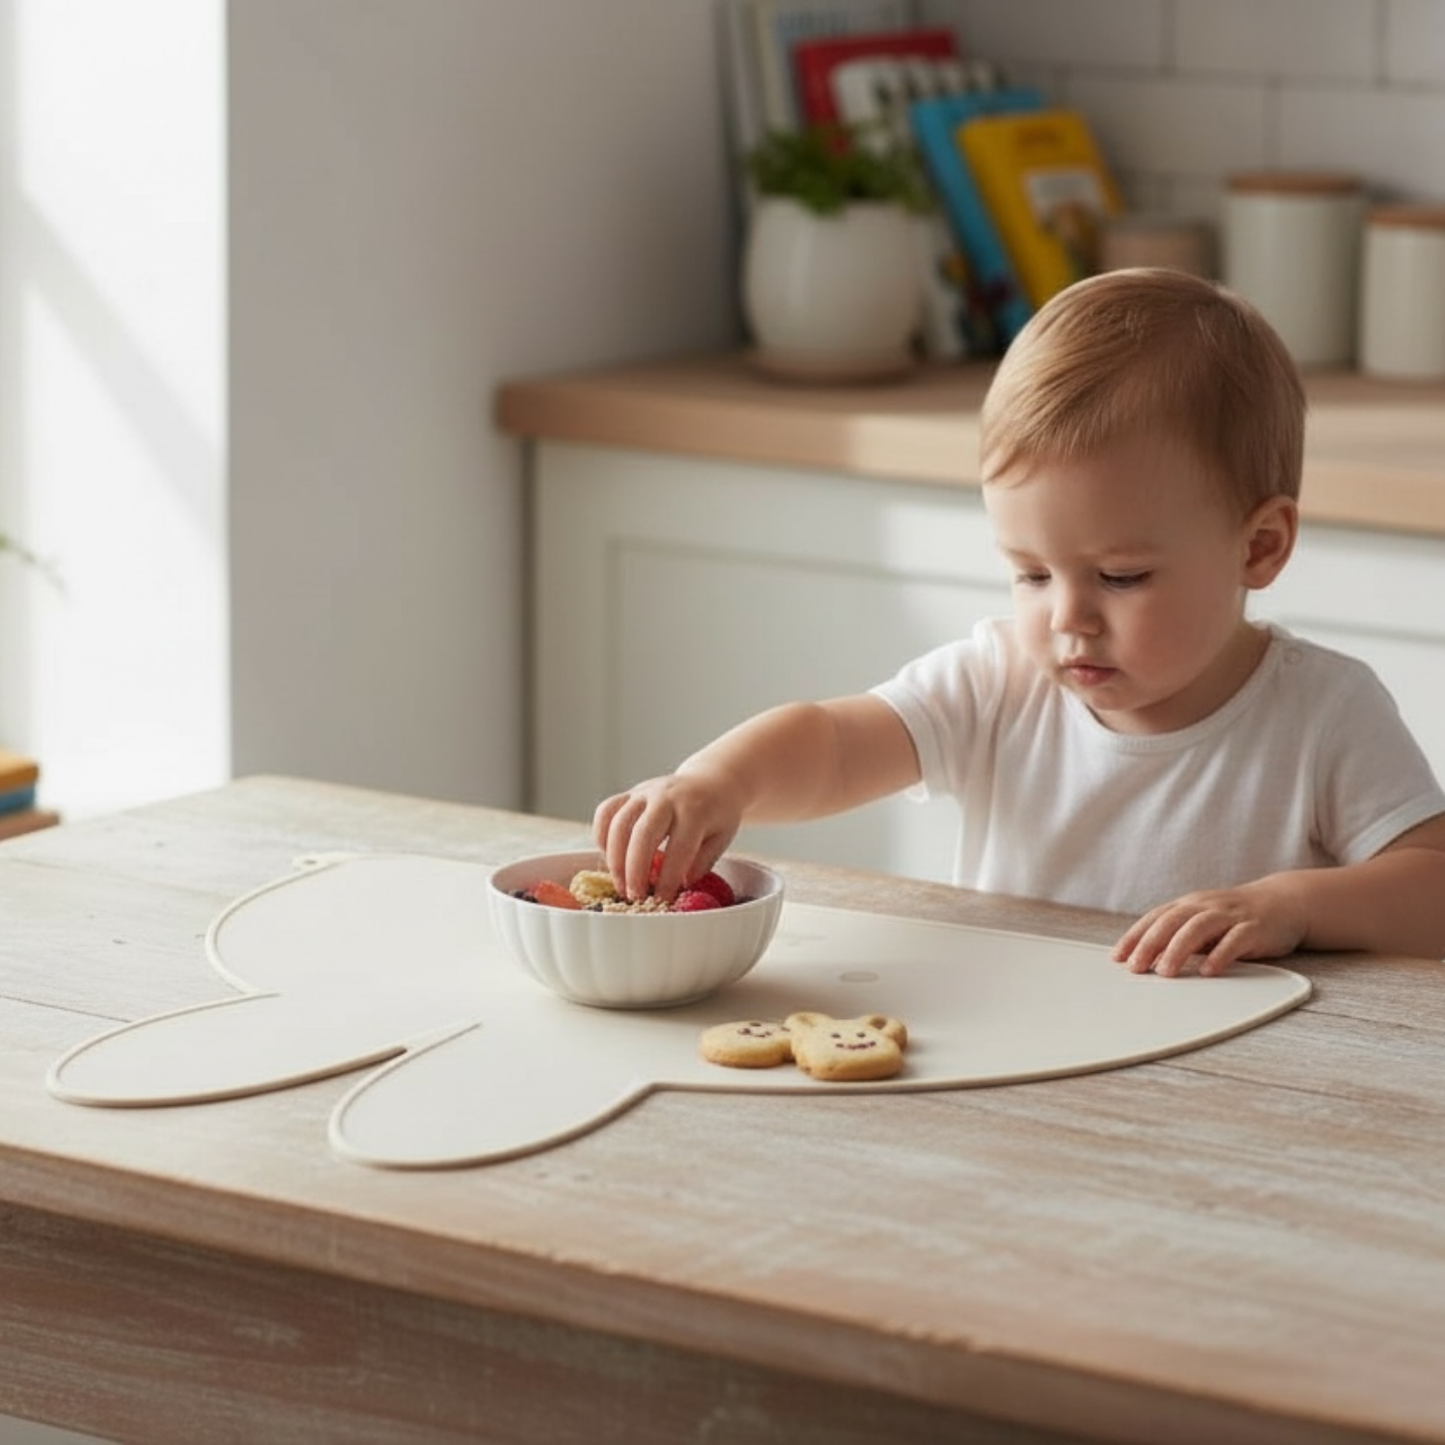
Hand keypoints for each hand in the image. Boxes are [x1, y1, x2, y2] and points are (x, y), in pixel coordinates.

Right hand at [593, 772, 742, 902]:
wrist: (709, 780)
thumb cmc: (716, 814)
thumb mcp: (721, 837)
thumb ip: (703, 861)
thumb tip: (682, 883)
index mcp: (695, 810)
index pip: (678, 848)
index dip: (668, 877)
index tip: (663, 899)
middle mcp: (666, 797)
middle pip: (642, 834)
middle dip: (635, 870)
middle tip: (635, 896)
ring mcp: (644, 792)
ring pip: (618, 824)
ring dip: (615, 859)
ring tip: (621, 885)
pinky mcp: (629, 793)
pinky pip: (606, 811)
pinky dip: (601, 836)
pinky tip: (609, 858)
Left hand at [1112, 879, 1307, 976]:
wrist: (1284, 902)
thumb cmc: (1236, 918)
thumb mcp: (1203, 924)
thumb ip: (1179, 938)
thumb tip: (1150, 959)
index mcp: (1189, 905)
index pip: (1155, 918)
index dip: (1135, 937)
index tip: (1118, 958)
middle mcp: (1205, 906)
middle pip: (1172, 921)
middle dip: (1150, 944)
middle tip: (1136, 967)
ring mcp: (1230, 915)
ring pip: (1198, 928)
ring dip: (1179, 949)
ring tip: (1166, 972)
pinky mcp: (1254, 927)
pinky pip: (1235, 940)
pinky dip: (1220, 954)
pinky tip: (1208, 970)